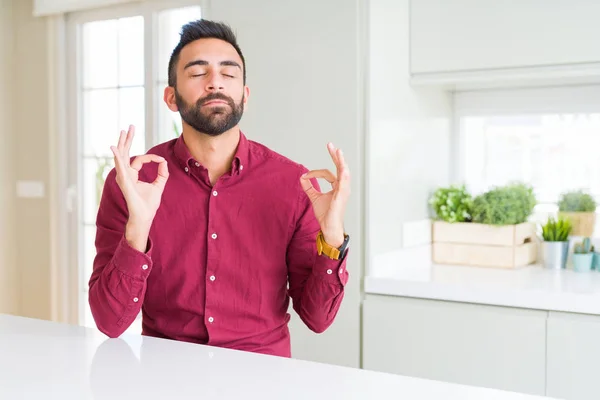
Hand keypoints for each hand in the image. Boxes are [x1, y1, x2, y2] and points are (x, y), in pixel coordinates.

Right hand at [111, 125, 168, 249]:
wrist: (144, 216)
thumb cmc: (148, 204)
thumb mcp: (158, 186)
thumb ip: (162, 174)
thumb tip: (164, 162)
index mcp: (132, 175)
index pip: (139, 160)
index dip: (151, 158)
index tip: (161, 160)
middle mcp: (126, 174)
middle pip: (125, 153)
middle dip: (127, 139)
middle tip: (130, 127)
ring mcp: (123, 177)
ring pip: (121, 157)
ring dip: (122, 143)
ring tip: (123, 131)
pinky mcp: (124, 182)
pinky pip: (121, 167)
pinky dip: (118, 157)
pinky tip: (114, 148)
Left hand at [300, 143, 350, 247]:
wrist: (328, 227)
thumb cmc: (325, 214)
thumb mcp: (314, 197)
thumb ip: (308, 187)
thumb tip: (302, 177)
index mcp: (337, 186)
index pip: (327, 174)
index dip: (315, 173)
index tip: (305, 176)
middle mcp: (342, 187)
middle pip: (339, 167)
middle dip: (335, 156)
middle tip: (330, 145)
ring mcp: (344, 190)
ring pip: (343, 172)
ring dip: (340, 161)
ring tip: (338, 151)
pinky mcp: (342, 195)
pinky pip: (344, 182)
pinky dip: (343, 174)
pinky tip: (343, 168)